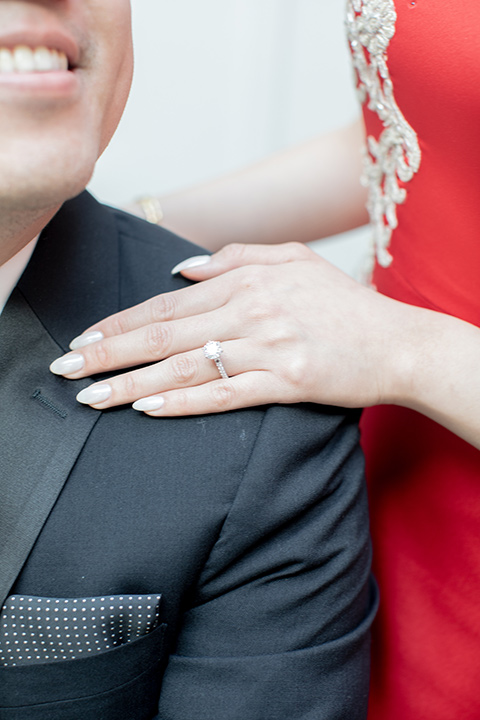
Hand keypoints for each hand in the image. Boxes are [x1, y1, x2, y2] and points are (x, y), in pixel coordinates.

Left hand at [49, 242, 412, 415]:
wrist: (396, 340)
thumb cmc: (343, 303)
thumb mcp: (293, 260)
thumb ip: (237, 256)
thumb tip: (180, 269)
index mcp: (247, 280)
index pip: (166, 304)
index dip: (120, 322)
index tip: (83, 339)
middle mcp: (250, 310)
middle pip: (164, 334)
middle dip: (107, 353)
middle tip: (65, 370)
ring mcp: (268, 346)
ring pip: (185, 366)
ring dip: (132, 383)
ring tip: (92, 398)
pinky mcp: (287, 381)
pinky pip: (225, 395)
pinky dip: (183, 403)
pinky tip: (148, 409)